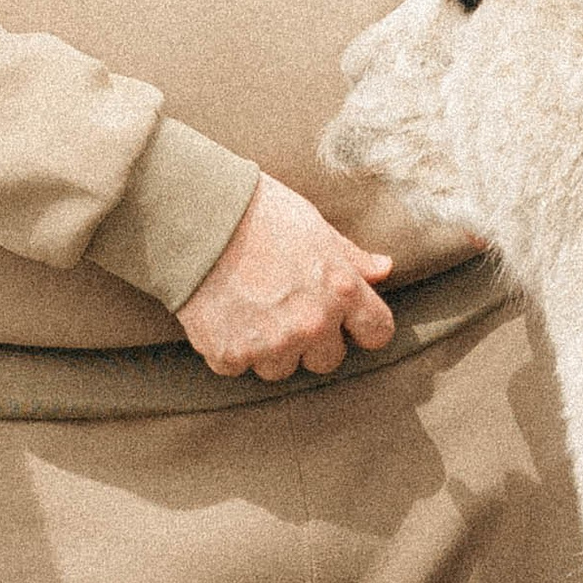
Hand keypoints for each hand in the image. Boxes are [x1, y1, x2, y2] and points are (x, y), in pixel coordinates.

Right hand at [177, 173, 397, 381]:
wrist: (198, 218)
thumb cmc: (261, 213)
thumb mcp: (316, 228)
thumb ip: (352, 258)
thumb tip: (384, 269)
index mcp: (342, 291)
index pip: (378, 332)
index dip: (364, 327)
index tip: (351, 323)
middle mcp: (312, 324)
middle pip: (328, 360)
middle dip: (312, 340)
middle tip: (286, 308)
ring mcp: (271, 344)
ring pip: (282, 368)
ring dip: (271, 348)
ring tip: (252, 309)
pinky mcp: (231, 355)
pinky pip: (239, 366)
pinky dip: (231, 348)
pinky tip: (224, 314)